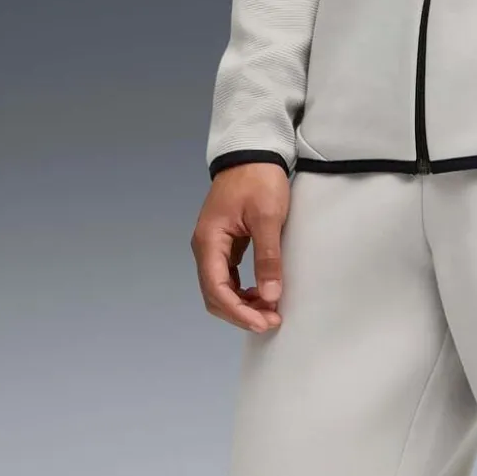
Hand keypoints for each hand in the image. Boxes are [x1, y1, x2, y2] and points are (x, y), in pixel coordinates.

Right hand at [190, 164, 290, 331]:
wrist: (252, 153)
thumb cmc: (258, 180)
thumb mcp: (267, 218)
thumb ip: (267, 258)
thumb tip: (270, 295)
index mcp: (209, 241)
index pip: (217, 290)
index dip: (239, 312)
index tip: (264, 322)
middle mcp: (205, 248)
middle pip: (215, 296)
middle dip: (241, 313)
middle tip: (271, 321)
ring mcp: (213, 248)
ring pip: (221, 290)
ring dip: (243, 305)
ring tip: (270, 311)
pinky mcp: (224, 246)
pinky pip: (228, 279)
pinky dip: (244, 293)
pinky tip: (262, 295)